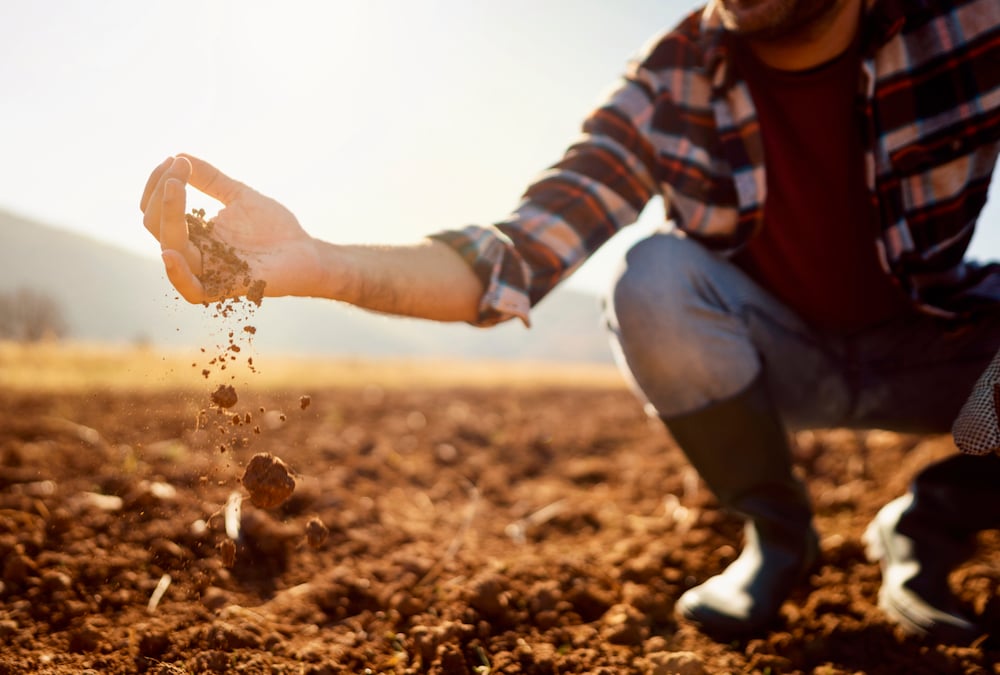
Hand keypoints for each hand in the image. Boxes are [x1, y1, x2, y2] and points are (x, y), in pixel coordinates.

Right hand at [140, 154, 319, 302]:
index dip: (158, 185)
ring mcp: (209, 271)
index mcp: (194, 233)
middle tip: (178, 167)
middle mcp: (195, 253)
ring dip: (168, 215)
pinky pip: (192, 290)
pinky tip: (169, 253)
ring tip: (175, 187)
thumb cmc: (276, 228)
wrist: (307, 252)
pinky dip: (177, 274)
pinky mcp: (227, 288)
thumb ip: (211, 180)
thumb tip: (180, 154)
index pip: (157, 211)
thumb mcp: (239, 196)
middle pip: (157, 226)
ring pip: (170, 249)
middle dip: (161, 193)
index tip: (174, 159)